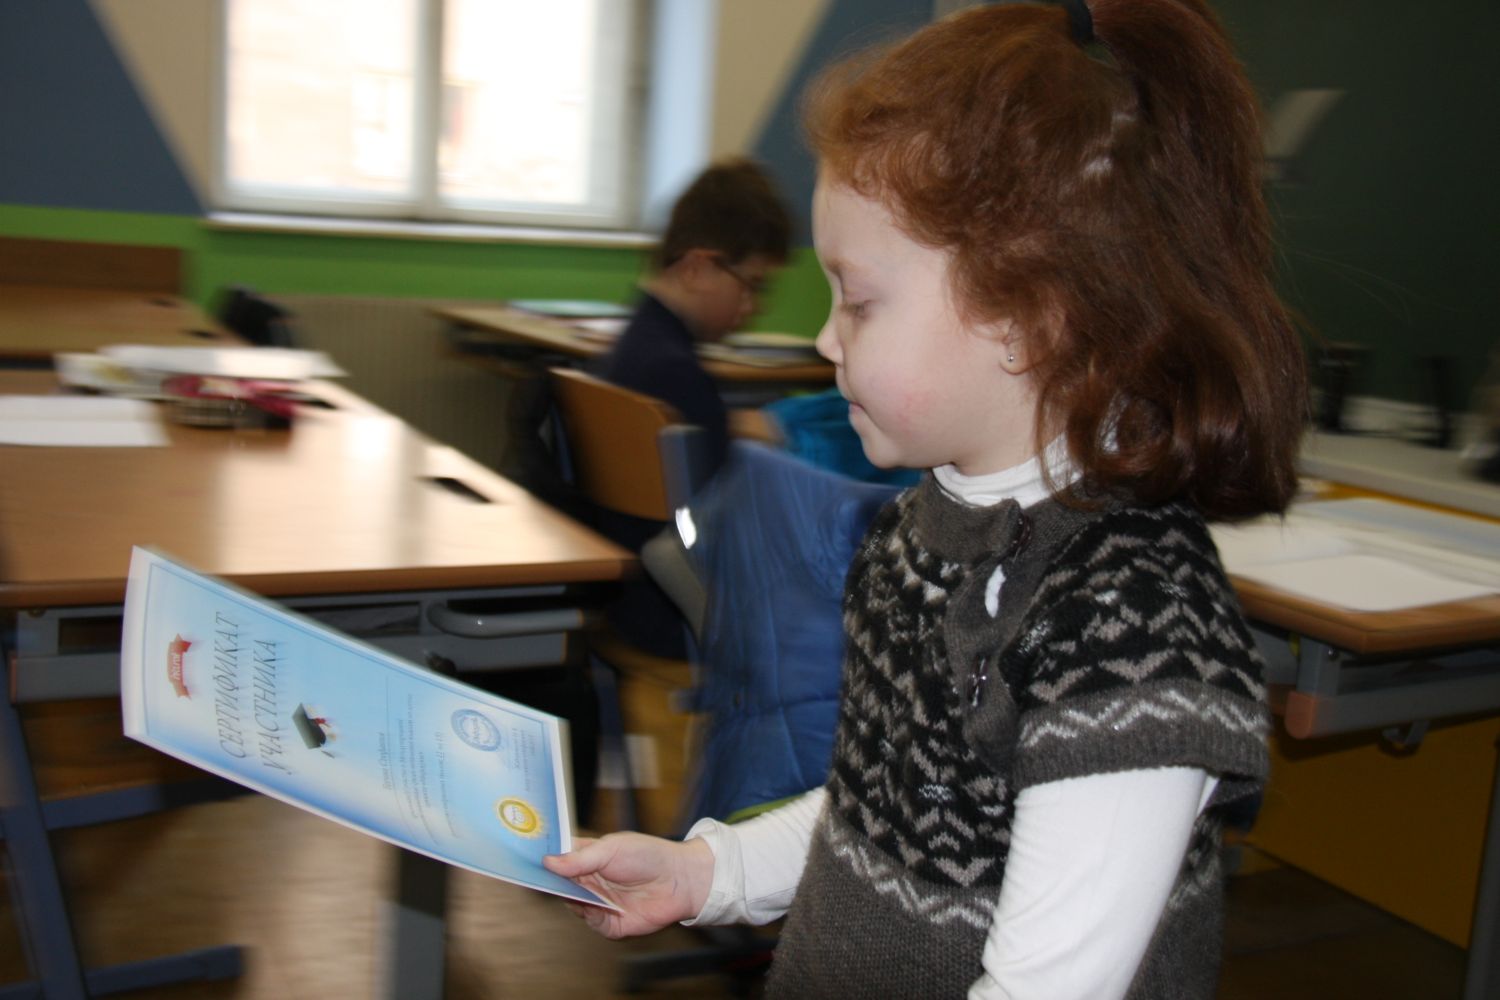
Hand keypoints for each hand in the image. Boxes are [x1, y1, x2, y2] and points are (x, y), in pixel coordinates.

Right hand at [544, 833, 715, 938]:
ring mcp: (598, 903)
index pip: (559, 860)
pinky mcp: (609, 923)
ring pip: (571, 903)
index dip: (544, 859)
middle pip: (560, 884)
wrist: (679, 879)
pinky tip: (590, 903)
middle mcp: (590, 881)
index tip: (527, 858)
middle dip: (549, 881)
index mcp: (588, 858)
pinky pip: (589, 921)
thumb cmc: (648, 856)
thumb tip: (549, 862)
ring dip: (568, 897)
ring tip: (566, 887)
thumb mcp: (611, 849)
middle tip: (534, 877)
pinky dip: (588, 913)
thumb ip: (580, 858)